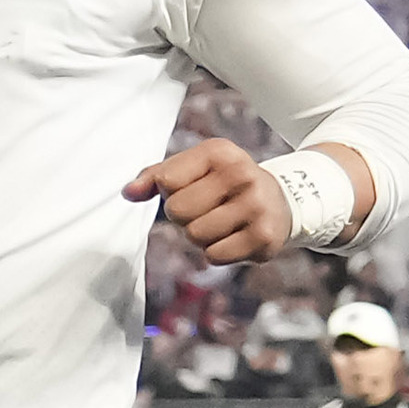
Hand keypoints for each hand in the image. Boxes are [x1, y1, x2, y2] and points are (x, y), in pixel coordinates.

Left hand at [122, 138, 288, 264]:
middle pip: (178, 211)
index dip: (170, 193)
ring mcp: (255, 206)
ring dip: (200, 237)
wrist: (280, 202)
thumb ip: (155, 177)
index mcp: (219, 152)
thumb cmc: (224, 185)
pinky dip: (217, 252)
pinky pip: (214, 255)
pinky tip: (234, 237)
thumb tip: (128, 193)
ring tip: (221, 223)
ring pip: (195, 236)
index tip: (193, 189)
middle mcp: (241, 174)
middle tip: (206, 211)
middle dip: (184, 218)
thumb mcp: (194, 170)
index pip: (166, 181)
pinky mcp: (263, 236)